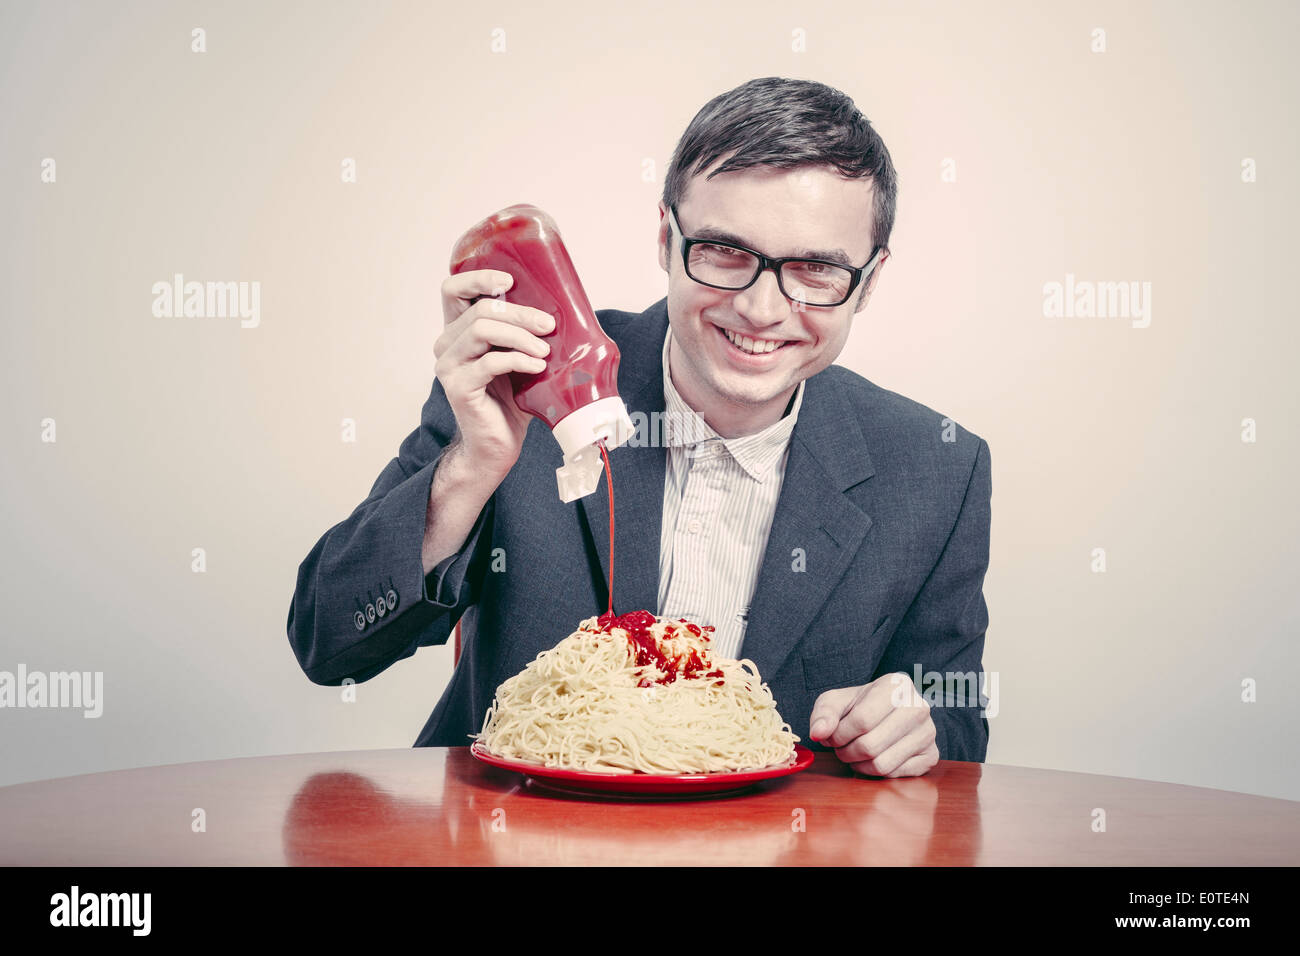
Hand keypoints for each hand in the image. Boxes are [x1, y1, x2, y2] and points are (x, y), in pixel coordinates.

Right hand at [435, 269, 555, 477]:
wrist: (498, 445)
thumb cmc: (511, 400)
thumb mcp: (520, 356)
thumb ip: (525, 332)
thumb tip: (562, 305)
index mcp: (458, 331)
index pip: (452, 289)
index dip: (477, 277)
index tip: (509, 280)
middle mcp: (447, 344)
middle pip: (480, 309)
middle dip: (520, 313)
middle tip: (548, 325)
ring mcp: (448, 366)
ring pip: (482, 329)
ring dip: (520, 336)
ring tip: (544, 351)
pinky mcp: (458, 387)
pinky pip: (489, 362)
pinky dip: (518, 359)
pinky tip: (538, 367)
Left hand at [808, 672, 939, 777]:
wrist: (887, 714)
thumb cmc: (859, 705)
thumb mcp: (835, 701)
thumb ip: (823, 714)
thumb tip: (818, 733)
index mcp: (897, 685)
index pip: (862, 719)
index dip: (839, 734)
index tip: (831, 736)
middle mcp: (919, 707)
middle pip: (870, 745)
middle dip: (846, 752)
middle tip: (840, 748)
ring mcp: (928, 732)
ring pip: (882, 764)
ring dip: (858, 764)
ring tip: (853, 753)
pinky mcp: (931, 755)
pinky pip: (894, 775)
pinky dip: (874, 773)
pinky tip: (871, 759)